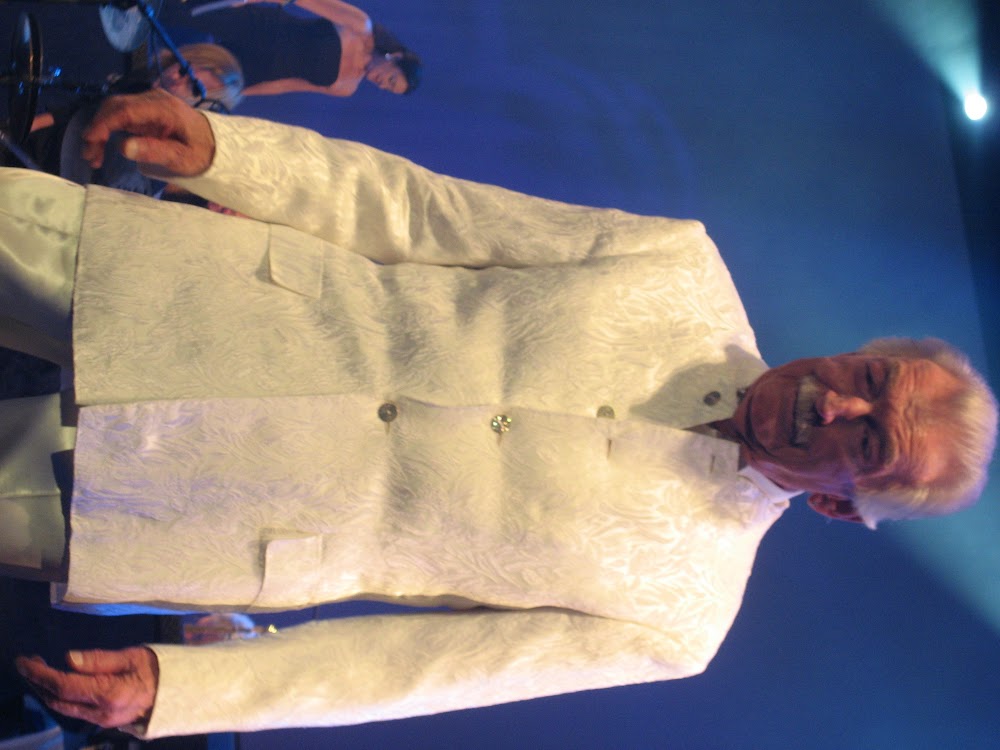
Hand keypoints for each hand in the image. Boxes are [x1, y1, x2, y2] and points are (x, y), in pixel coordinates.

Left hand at [16, 647, 158, 727]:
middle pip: (58, 699)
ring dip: (47, 689)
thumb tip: (67, 658)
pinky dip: (60, 695)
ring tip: (38, 670)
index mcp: (109, 694)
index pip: (64, 685)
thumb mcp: (133, 656)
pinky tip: (58, 682)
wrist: (178, 693)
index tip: (24, 661)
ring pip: (64, 706)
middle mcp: (100, 713)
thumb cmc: (159, 669)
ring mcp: (101, 720)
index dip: (40, 674)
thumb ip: (99, 660)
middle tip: (27, 662)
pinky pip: (73, 709)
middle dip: (38, 682)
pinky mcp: (103, 720)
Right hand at [81, 89, 215, 177]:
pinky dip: (108, 129)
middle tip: (90, 156)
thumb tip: (123, 147)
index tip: (90, 141)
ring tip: (94, 156)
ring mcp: (148, 103)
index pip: (126, 110)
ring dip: (99, 130)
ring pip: (114, 110)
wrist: (216, 144)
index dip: (104, 124)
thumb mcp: (183, 158)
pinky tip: (103, 147)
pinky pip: (120, 115)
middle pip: (115, 106)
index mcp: (164, 108)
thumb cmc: (202, 152)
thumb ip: (155, 152)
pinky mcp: (145, 110)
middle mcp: (153, 99)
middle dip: (97, 128)